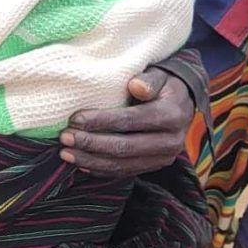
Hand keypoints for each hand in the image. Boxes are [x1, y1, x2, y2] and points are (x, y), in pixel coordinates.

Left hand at [59, 68, 193, 177]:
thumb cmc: (164, 85)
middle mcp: (170, 142)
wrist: (183, 104)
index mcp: (172, 116)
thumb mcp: (161, 75)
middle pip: (124, 147)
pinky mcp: (152, 166)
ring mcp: (162, 158)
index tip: (75, 119)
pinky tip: (80, 163)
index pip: (130, 120)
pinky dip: (100, 169)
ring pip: (122, 164)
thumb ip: (149, 79)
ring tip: (65, 153)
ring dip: (90, 160)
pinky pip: (123, 172)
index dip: (101, 121)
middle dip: (91, 144)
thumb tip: (135, 86)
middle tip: (65, 138)